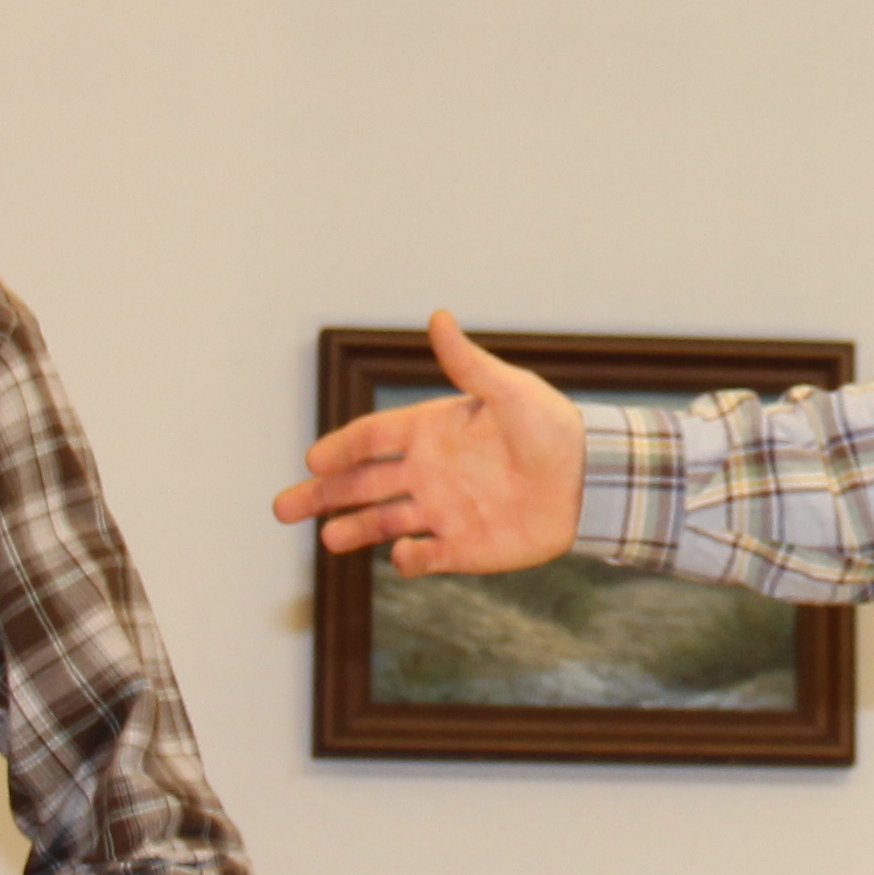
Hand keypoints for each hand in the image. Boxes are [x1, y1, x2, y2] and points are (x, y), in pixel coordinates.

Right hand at [272, 314, 585, 575]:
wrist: (590, 480)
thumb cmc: (552, 428)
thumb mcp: (509, 390)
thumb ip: (468, 363)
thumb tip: (438, 316)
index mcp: (432, 431)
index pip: (373, 439)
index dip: (342, 448)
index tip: (314, 458)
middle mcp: (428, 472)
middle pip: (362, 485)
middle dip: (322, 495)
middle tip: (282, 508)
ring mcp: (443, 512)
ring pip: (383, 523)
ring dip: (354, 530)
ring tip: (327, 539)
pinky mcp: (464, 548)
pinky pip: (425, 557)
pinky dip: (410, 558)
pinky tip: (402, 555)